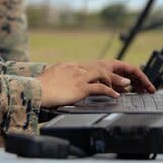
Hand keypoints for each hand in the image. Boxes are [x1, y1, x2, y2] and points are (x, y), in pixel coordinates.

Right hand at [38, 59, 154, 108]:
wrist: (32, 91)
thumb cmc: (38, 89)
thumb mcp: (51, 80)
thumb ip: (60, 79)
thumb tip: (64, 87)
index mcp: (70, 66)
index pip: (93, 67)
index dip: (107, 72)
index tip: (115, 79)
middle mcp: (76, 68)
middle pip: (103, 66)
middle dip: (118, 72)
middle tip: (131, 80)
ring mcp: (78, 76)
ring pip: (104, 74)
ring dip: (118, 80)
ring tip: (129, 86)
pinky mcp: (79, 87)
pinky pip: (99, 88)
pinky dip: (110, 91)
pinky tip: (116, 97)